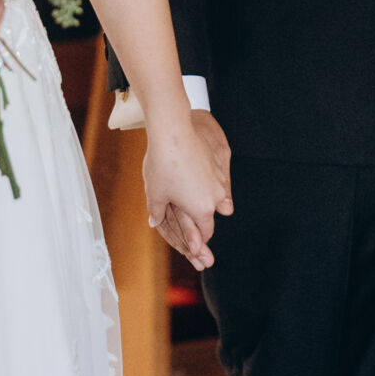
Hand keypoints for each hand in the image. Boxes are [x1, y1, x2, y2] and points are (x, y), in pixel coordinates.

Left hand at [144, 110, 232, 270]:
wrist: (174, 133)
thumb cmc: (162, 166)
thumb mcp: (156, 193)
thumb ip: (157, 211)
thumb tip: (154, 221)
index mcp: (201, 210)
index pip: (205, 232)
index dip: (198, 238)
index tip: (194, 242)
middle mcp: (215, 197)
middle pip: (213, 214)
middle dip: (204, 219)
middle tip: (195, 221)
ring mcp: (220, 178)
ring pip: (219, 196)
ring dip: (209, 198)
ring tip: (196, 195)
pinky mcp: (221, 160)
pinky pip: (218, 178)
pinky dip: (210, 180)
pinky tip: (198, 173)